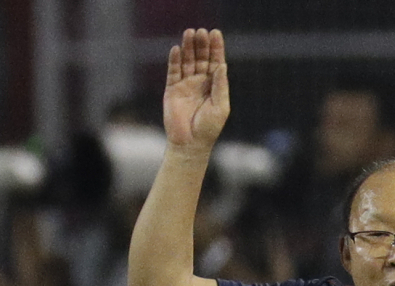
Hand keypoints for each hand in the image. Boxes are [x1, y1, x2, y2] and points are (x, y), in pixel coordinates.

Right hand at [163, 28, 229, 150]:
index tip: (215, 33)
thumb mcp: (220, 107)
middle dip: (201, 44)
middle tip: (201, 31)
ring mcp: (185, 85)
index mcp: (214, 85)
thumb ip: (220, 86)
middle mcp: (200, 82)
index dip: (216, 47)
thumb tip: (222, 65)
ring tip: (189, 33)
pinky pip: (173, 72)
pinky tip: (176, 49)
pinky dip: (174, 61)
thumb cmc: (208, 129)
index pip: (215, 61)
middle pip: (201, 58)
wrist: (190, 144)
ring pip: (187, 61)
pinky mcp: (172, 90)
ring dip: (188, 48)